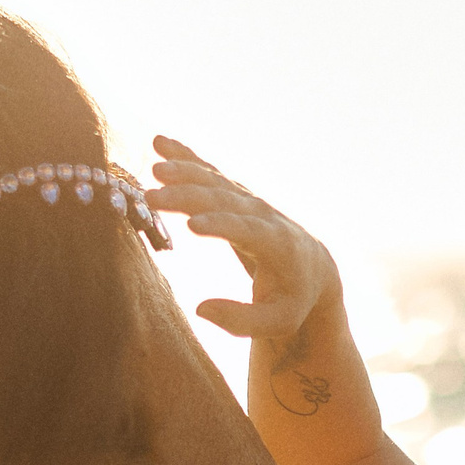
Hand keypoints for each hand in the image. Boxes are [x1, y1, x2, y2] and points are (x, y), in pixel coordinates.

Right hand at [147, 136, 341, 358]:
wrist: (312, 265)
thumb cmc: (293, 298)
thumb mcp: (279, 322)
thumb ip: (243, 322)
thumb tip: (200, 309)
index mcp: (278, 244)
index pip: (248, 232)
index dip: (221, 227)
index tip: (191, 227)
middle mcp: (263, 215)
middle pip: (223, 201)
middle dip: (189, 197)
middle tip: (152, 197)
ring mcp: (248, 200)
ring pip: (214, 181)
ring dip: (184, 172)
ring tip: (154, 169)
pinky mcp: (234, 194)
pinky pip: (208, 171)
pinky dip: (185, 155)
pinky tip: (159, 143)